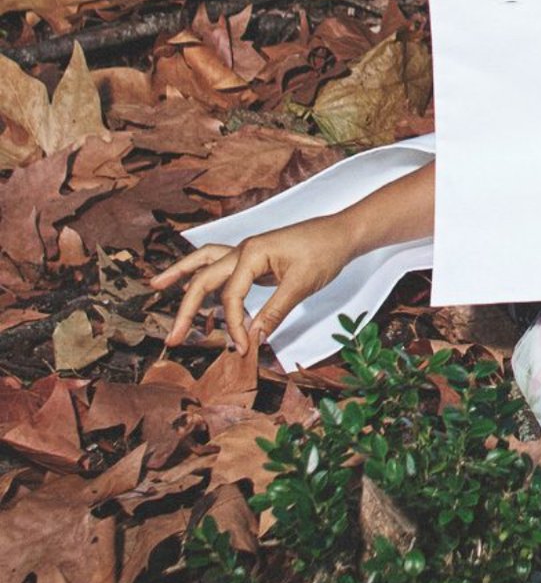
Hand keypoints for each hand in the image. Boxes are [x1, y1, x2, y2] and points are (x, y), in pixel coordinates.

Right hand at [150, 216, 359, 350]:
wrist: (342, 234)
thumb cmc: (324, 252)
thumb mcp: (301, 284)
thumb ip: (274, 312)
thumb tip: (253, 339)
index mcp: (251, 252)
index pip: (231, 296)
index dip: (234, 326)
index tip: (243, 348)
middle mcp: (243, 250)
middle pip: (203, 278)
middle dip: (185, 308)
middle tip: (172, 337)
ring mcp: (247, 253)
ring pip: (205, 263)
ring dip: (182, 276)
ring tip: (157, 286)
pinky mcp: (255, 260)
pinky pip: (222, 270)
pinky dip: (206, 280)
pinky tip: (198, 294)